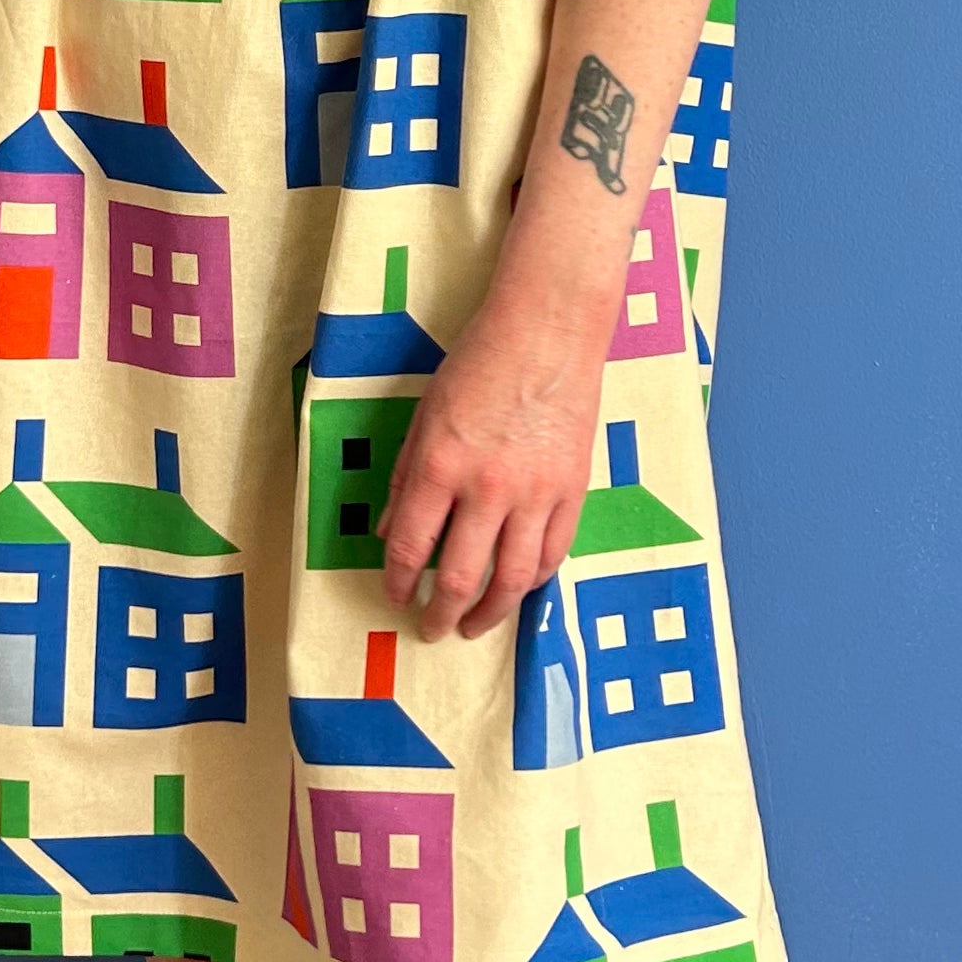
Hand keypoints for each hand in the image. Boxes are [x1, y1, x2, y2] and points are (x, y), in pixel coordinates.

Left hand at [378, 284, 609, 643]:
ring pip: (514, 578)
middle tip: (433, 629)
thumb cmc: (479, 364)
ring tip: (475, 626)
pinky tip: (518, 589)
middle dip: (441, 614)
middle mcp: (487, 489)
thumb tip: (388, 533)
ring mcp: (536, 494)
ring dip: (491, 613)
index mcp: (440, 467)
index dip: (399, 582)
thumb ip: (406, 478)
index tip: (397, 597)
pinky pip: (554, 553)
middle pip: (461, 577)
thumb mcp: (425, 416)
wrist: (547, 332)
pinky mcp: (573, 491)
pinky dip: (534, 580)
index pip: (410, 546)